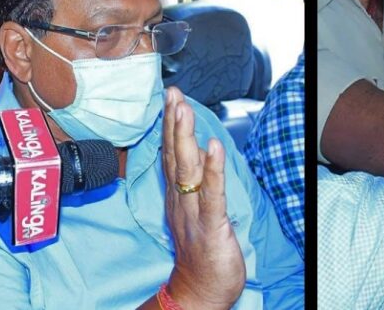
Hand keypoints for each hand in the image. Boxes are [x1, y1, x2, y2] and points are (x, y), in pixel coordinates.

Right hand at [162, 87, 245, 309]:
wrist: (200, 291)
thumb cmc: (200, 251)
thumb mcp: (195, 209)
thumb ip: (195, 181)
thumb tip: (198, 151)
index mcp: (178, 195)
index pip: (171, 153)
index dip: (170, 124)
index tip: (170, 97)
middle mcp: (181, 200)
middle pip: (174, 156)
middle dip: (173, 122)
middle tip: (172, 94)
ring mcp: (194, 212)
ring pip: (187, 170)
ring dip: (185, 138)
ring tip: (184, 109)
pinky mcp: (211, 225)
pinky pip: (211, 194)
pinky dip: (213, 169)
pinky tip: (213, 147)